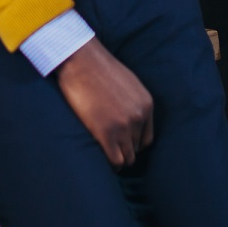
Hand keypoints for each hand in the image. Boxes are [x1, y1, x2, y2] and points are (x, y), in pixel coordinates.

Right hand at [54, 37, 154, 167]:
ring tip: (105, 156)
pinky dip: (111, 165)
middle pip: (136, 148)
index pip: (146, 138)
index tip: (120, 143)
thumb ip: (132, 101)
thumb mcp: (127, 82)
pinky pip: (115, 160)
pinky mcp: (106, 133)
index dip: (132, 143)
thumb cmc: (98, 68)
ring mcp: (124, 126)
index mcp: (146, 104)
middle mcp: (139, 117)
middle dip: (124, 149)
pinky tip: (102, 160)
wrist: (81, 61)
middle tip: (109, 149)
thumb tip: (127, 115)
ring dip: (117, 158)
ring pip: (127, 158)